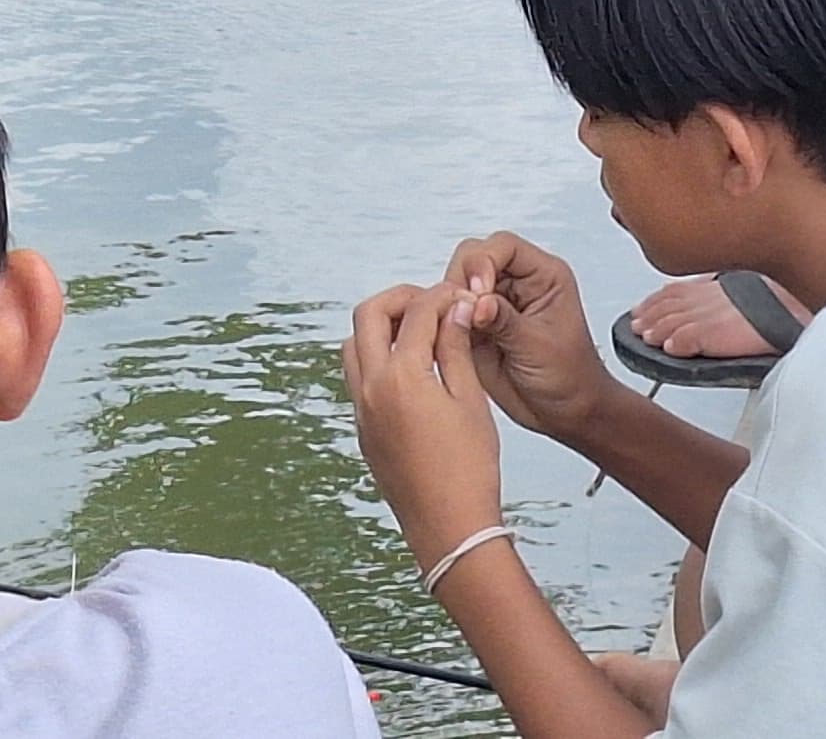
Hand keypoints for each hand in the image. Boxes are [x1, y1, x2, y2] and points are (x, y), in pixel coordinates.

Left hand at [343, 283, 502, 560]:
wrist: (449, 528)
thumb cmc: (467, 470)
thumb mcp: (470, 401)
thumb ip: (456, 349)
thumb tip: (455, 311)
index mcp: (401, 377)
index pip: (417, 313)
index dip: (442, 297)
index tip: (461, 298)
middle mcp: (371, 389)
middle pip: (368, 316)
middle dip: (399, 300)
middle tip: (431, 304)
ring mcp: (362, 411)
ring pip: (354, 346)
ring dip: (381, 328)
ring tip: (419, 333)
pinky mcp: (363, 431)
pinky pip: (357, 378)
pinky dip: (377, 359)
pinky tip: (410, 368)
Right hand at [440, 233, 613, 441]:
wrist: (567, 413)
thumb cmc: (571, 377)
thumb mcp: (539, 346)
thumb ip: (505, 321)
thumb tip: (476, 302)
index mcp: (542, 276)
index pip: (504, 247)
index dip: (484, 263)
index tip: (478, 292)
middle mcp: (516, 284)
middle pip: (473, 258)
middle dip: (462, 281)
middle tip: (463, 312)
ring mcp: (494, 305)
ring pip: (456, 284)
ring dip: (450, 303)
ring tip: (456, 328)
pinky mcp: (477, 327)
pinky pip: (450, 313)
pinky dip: (444, 323)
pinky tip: (450, 338)